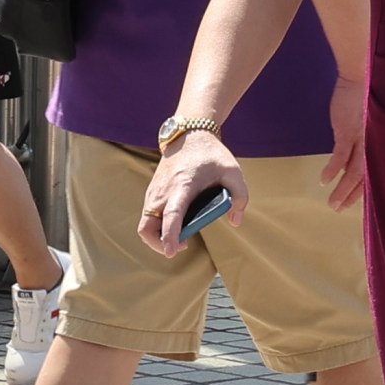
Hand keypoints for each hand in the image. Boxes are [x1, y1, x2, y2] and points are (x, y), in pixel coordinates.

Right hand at [139, 130, 242, 254]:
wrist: (189, 134)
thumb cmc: (211, 154)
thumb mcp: (232, 170)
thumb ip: (240, 196)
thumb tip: (235, 220)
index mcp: (182, 185)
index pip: (171, 214)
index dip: (170, 235)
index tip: (172, 251)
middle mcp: (162, 191)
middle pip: (147, 228)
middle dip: (159, 244)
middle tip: (181, 245)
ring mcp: (154, 192)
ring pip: (145, 225)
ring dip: (157, 237)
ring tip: (181, 236)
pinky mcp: (152, 192)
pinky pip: (147, 217)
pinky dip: (157, 227)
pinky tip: (176, 223)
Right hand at [324, 75, 368, 210]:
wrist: (361, 74)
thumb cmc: (365, 96)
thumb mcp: (370, 121)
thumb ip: (364, 141)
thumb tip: (351, 162)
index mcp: (380, 141)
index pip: (375, 172)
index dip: (365, 189)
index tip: (354, 203)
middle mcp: (375, 143)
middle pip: (366, 177)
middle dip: (353, 196)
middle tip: (340, 209)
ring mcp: (361, 138)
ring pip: (354, 171)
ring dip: (343, 190)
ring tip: (333, 204)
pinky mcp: (347, 130)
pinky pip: (340, 155)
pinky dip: (333, 170)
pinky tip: (325, 181)